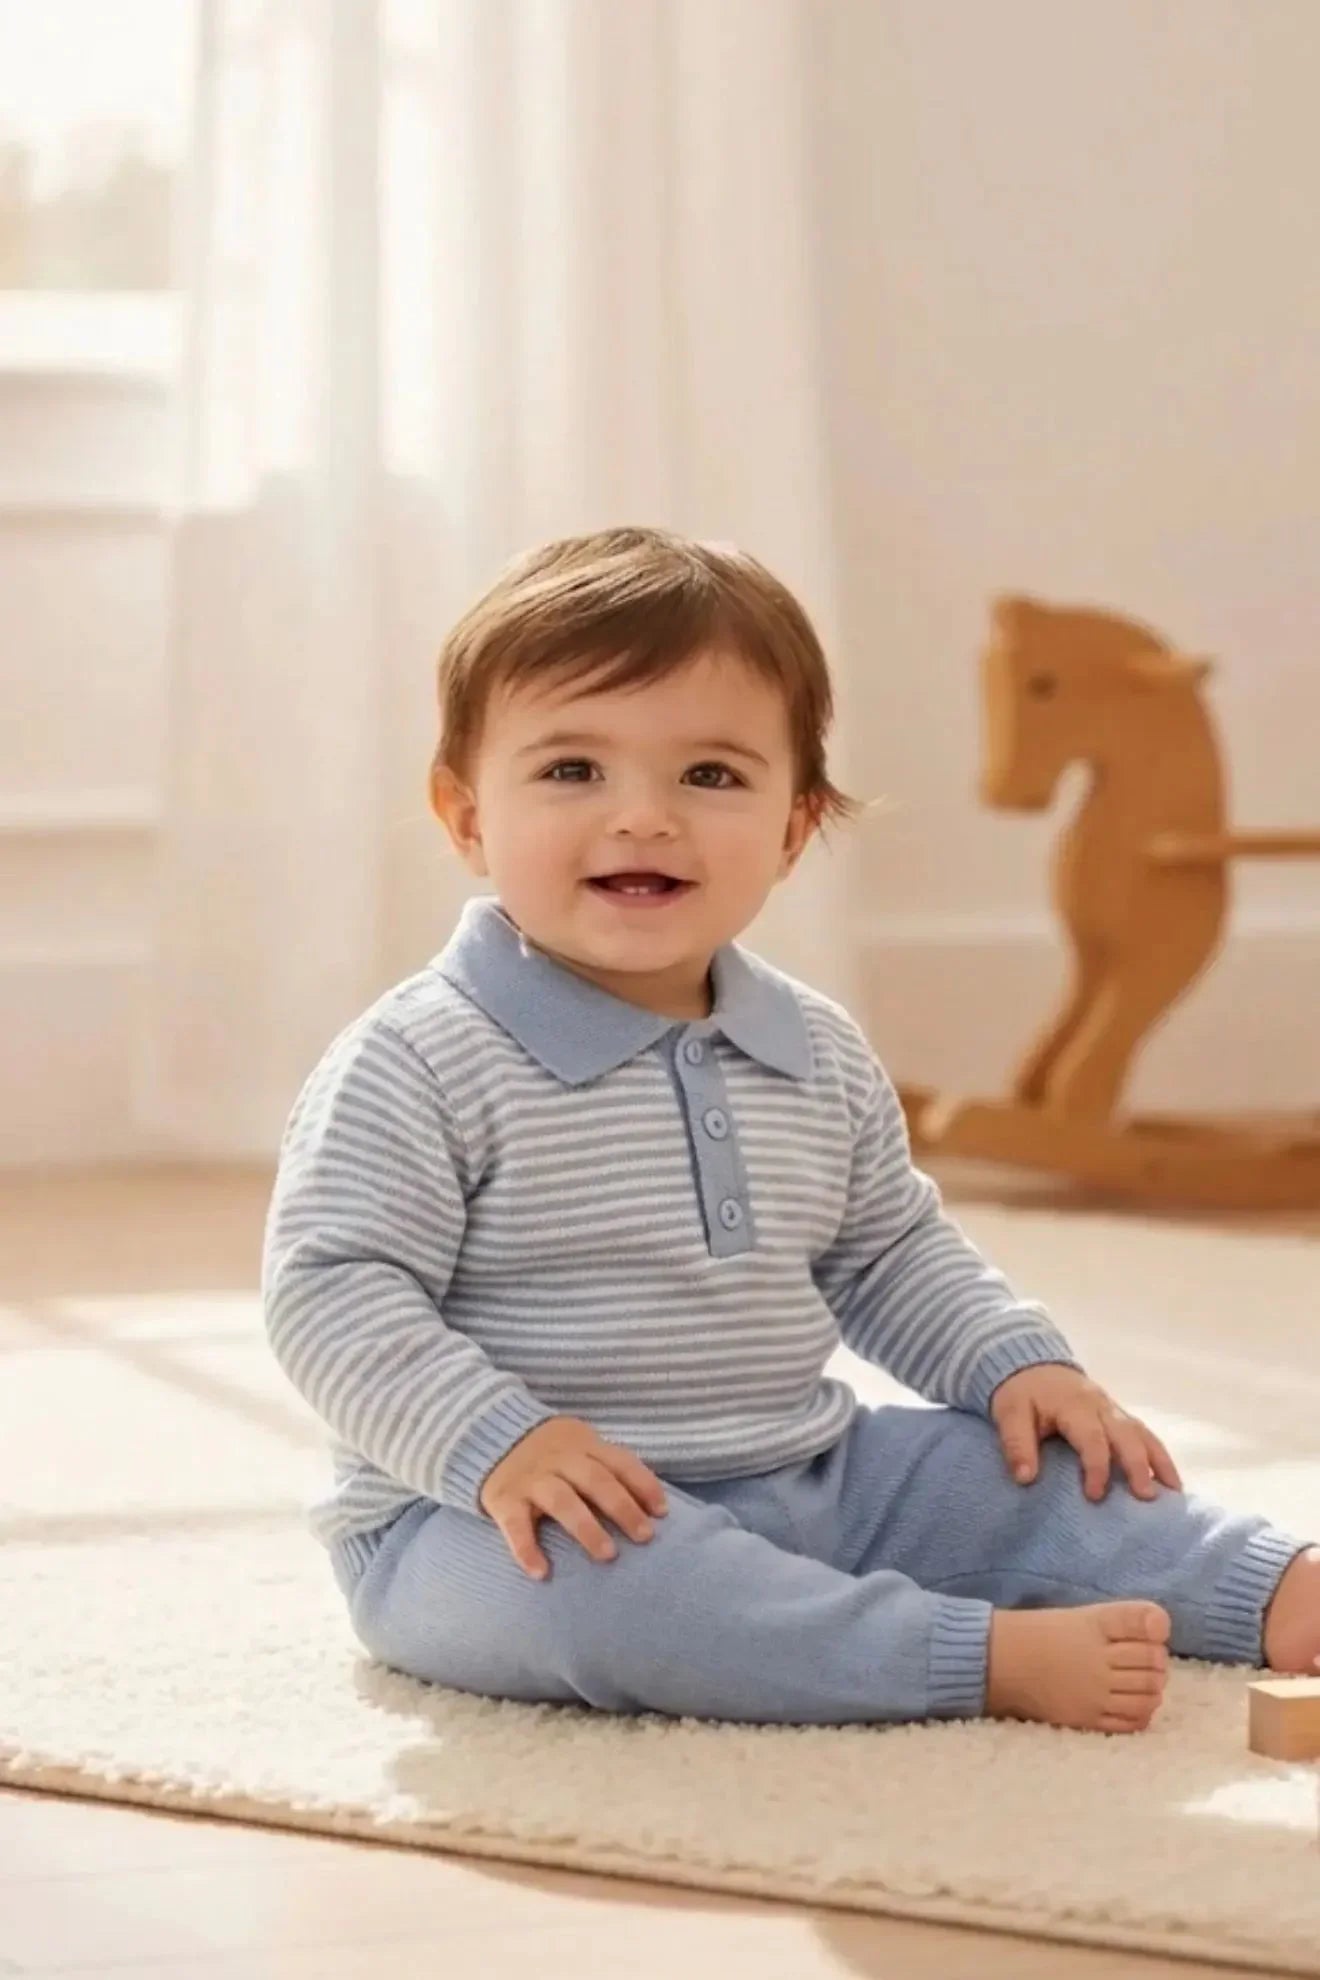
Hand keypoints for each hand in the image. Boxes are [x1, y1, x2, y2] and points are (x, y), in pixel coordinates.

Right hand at [479, 1415, 668, 1578]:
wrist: (489, 1435)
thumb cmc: (549, 1452)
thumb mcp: (579, 1444)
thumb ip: (606, 1465)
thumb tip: (652, 1502)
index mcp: (582, 1444)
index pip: (619, 1461)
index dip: (643, 1485)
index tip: (663, 1513)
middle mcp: (558, 1458)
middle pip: (595, 1480)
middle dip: (623, 1508)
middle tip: (645, 1537)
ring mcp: (531, 1479)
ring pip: (562, 1501)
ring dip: (587, 1528)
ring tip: (608, 1556)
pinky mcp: (504, 1499)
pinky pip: (515, 1526)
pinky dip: (527, 1549)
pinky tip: (541, 1573)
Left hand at [990, 1364, 1182, 1502]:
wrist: (1032, 1365)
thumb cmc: (1022, 1394)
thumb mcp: (1010, 1414)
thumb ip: (1017, 1444)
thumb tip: (1025, 1479)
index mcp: (1075, 1405)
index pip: (1092, 1438)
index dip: (1096, 1468)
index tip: (1094, 1496)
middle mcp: (1101, 1406)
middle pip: (1127, 1435)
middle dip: (1139, 1465)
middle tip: (1147, 1497)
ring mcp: (1114, 1410)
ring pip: (1143, 1433)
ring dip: (1160, 1462)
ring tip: (1174, 1493)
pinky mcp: (1119, 1416)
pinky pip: (1145, 1435)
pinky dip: (1159, 1457)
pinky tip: (1170, 1482)